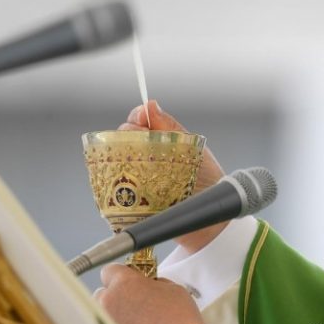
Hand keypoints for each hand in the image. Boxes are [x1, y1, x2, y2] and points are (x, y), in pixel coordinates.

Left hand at [95, 264, 205, 323]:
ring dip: (115, 311)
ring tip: (135, 317)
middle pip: (102, 292)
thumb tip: (148, 285)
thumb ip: (154, 282)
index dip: (121, 273)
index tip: (130, 278)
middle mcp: (110, 302)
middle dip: (116, 294)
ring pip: (104, 311)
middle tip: (135, 298)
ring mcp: (107, 322)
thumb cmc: (178, 319)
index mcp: (124, 283)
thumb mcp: (172, 288)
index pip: (110, 270)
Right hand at [119, 100, 228, 252]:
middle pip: (123, 140)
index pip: (139, 124)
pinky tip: (126, 180)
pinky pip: (113, 191)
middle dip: (127, 135)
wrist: (211, 219)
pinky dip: (115, 183)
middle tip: (138, 139)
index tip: (140, 117)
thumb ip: (171, 128)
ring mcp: (136, 181)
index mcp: (159, 144)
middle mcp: (144, 160)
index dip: (137, 118)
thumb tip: (150, 104)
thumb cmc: (206, 182)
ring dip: (120, 158)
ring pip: (114, 163)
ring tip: (135, 161)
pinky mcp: (130, 204)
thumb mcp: (192, 149)